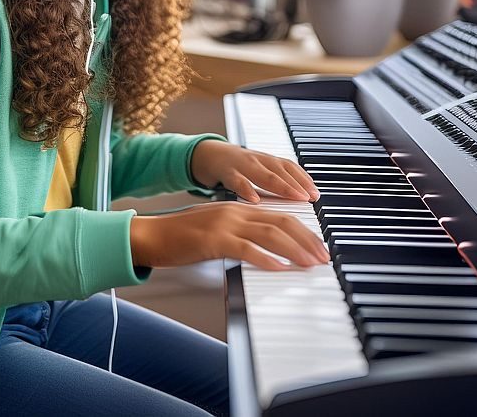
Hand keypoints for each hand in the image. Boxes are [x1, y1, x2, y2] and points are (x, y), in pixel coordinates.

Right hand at [130, 202, 328, 270]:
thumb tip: (261, 249)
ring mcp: (225, 224)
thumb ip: (238, 234)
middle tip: (322, 256)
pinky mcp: (214, 239)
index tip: (318, 245)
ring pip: (269, 233)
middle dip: (306, 240)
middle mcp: (235, 212)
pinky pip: (246, 248)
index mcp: (237, 208)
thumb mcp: (214, 229)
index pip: (278, 216)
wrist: (153, 235)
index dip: (302, 230)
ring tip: (310, 263)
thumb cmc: (181, 236)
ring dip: (294, 250)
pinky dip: (266, 258)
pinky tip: (279, 267)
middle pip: (280, 221)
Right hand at [190, 139, 318, 202]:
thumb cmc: (235, 169)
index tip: (316, 195)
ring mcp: (240, 164)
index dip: (304, 179)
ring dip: (281, 185)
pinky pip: (236, 181)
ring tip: (295, 196)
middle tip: (311, 198)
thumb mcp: (256, 172)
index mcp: (265, 161)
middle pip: (280, 171)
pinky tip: (254, 200)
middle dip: (297, 184)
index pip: (288, 167)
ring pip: (263, 174)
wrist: (205, 155)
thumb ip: (273, 184)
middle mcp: (256, 160)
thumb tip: (297, 199)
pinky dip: (246, 189)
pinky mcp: (224, 172)